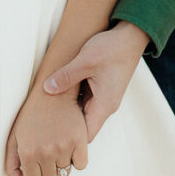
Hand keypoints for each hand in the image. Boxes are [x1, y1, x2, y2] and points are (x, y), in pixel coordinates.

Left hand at [4, 90, 87, 175]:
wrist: (52, 91)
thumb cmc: (31, 115)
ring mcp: (63, 146)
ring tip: (57, 140)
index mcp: (27, 151)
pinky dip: (77, 157)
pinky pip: (81, 164)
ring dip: (62, 160)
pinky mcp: (79, 139)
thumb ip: (12, 166)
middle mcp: (45, 151)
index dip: (36, 170)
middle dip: (48, 165)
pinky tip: (70, 142)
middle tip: (48, 145)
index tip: (37, 156)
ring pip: (65, 172)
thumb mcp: (14, 137)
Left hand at [42, 23, 148, 140]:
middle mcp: (105, 105)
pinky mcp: (102, 87)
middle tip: (44, 123)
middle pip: (83, 125)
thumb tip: (46, 89)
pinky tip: (58, 91)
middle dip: (66, 125)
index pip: (86, 134)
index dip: (70, 139)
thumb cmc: (111, 49)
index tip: (52, 135)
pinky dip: (73, 97)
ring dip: (68, 109)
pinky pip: (85, 99)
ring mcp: (104, 96)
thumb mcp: (85, 61)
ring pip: (83, 111)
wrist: (130, 36)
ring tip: (48, 108)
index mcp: (104, 105)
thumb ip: (65, 76)